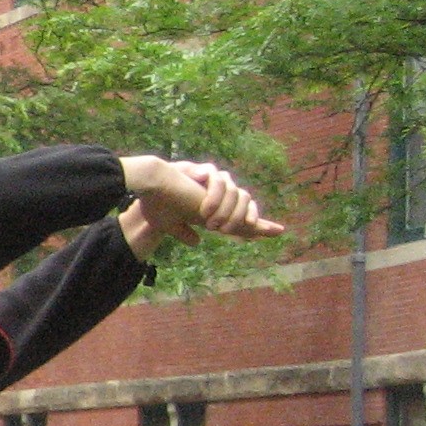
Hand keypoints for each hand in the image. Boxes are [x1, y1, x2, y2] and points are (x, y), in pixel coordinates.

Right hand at [118, 155, 282, 249]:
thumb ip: (184, 233)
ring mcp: (217, 190)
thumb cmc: (155, 204)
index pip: (238, 215)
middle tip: (268, 230)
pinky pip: (229, 194)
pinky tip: (210, 217)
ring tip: (214, 227)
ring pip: (242, 199)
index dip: (256, 224)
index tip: (276, 231)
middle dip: (258, 219)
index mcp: (210, 207)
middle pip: (246, 203)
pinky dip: (225, 207)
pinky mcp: (213, 183)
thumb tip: (197, 242)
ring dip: (234, 216)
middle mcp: (218, 197)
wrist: (150, 186)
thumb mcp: (169, 225)